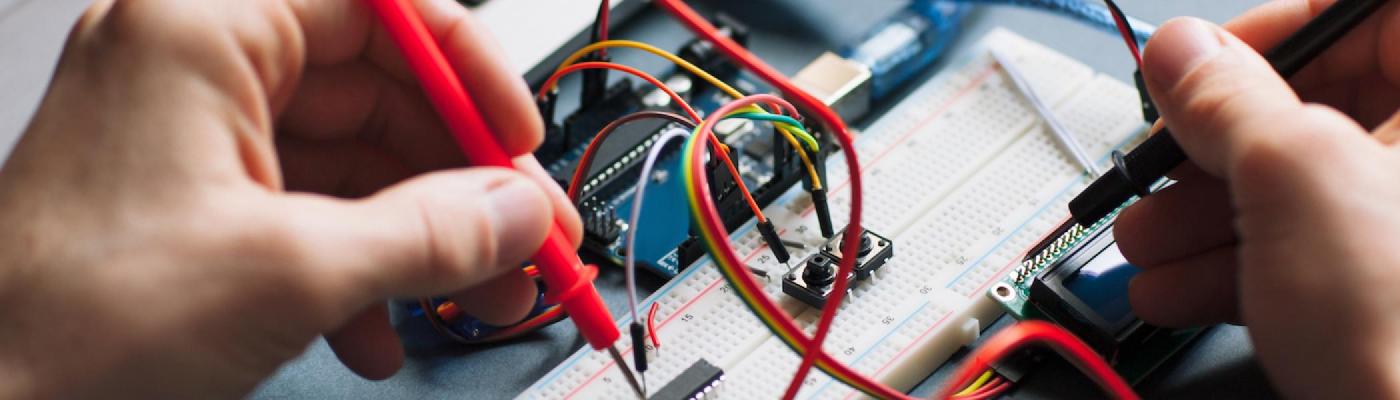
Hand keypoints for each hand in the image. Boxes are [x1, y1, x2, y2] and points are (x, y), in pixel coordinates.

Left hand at [0, 0, 580, 396]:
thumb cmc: (58, 325)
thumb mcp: (287, 273)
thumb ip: (428, 234)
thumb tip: (514, 211)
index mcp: (202, 31)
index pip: (379, 6)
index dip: (463, 65)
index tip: (511, 135)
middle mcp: (199, 71)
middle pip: (377, 92)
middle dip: (461, 177)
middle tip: (522, 234)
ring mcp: (197, 142)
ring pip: (355, 164)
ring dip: (426, 237)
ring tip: (477, 293)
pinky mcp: (199, 208)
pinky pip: (315, 215)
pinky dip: (364, 271)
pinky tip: (382, 330)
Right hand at [1114, 1, 1399, 396]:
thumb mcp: (1293, 183)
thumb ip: (1227, 100)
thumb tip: (1181, 53)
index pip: (1360, 15)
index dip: (1269, 34)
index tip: (1196, 71)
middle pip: (1319, 106)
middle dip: (1211, 148)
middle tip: (1160, 167)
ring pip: (1302, 188)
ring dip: (1202, 217)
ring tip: (1149, 242)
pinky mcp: (1394, 292)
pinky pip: (1309, 253)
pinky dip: (1235, 268)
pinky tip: (1179, 288)